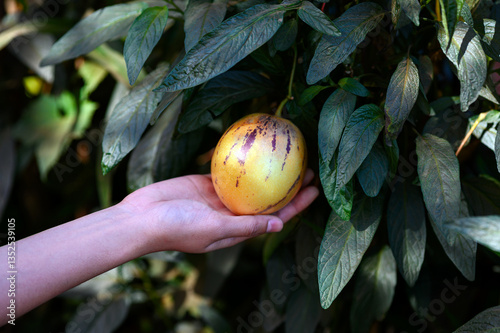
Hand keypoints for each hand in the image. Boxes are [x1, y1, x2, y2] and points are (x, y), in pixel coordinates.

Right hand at [120, 169, 318, 252]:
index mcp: (238, 229)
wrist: (141, 218)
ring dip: (270, 171)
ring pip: (252, 182)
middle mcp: (233, 213)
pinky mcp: (206, 182)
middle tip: (307, 167)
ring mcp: (219, 197)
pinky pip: (229, 170)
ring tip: (287, 153)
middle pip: (268, 198)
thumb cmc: (176, 228)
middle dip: (289, 185)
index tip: (313, 189)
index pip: (275, 216)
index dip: (296, 204)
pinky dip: (243, 160)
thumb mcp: (213, 229)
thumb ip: (245, 227)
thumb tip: (281, 225)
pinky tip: (256, 146)